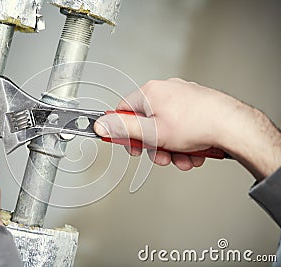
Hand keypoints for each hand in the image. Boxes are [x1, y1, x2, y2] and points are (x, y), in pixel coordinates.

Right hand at [94, 78, 280, 178]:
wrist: (233, 126)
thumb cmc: (196, 124)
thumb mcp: (151, 132)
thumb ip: (123, 129)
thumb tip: (101, 125)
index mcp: (151, 92)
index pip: (124, 110)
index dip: (124, 131)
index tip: (128, 144)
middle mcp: (166, 91)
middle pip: (147, 124)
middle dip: (153, 146)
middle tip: (160, 156)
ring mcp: (182, 99)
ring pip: (166, 130)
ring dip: (171, 149)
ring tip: (182, 158)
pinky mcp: (196, 107)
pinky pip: (181, 128)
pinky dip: (184, 144)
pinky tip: (192, 153)